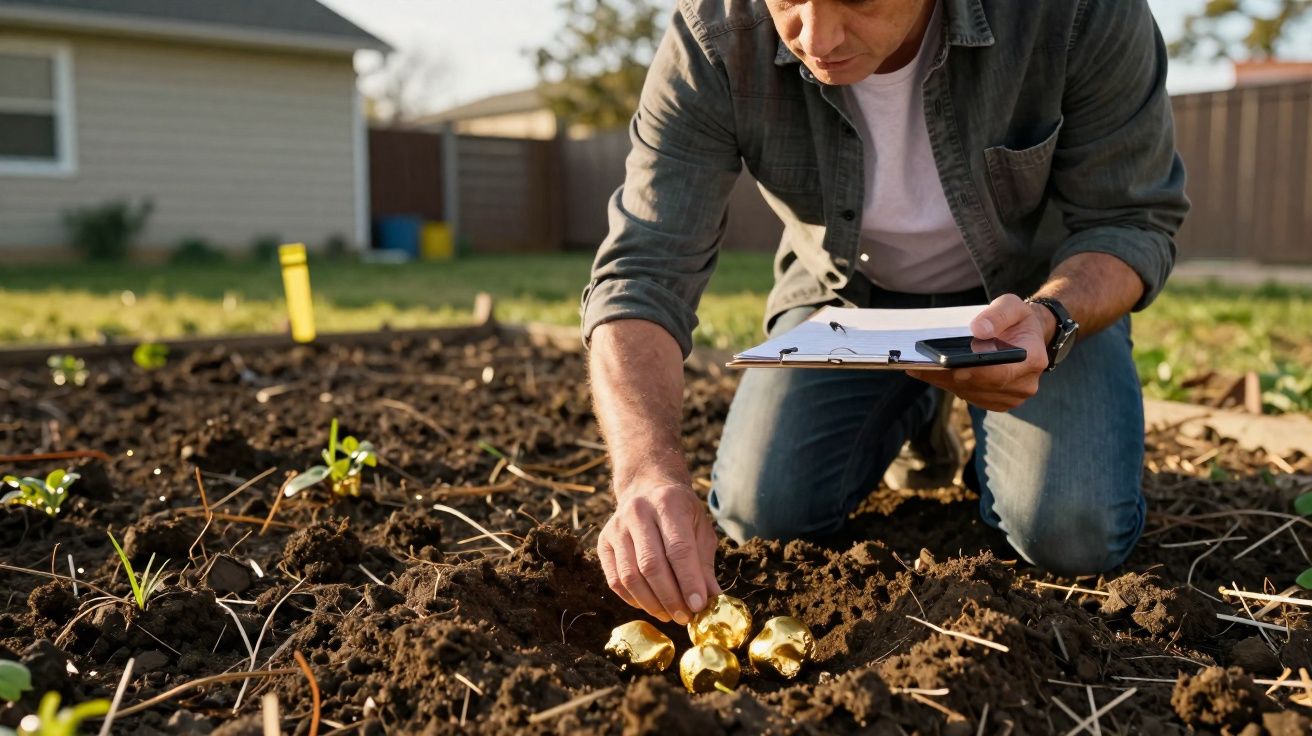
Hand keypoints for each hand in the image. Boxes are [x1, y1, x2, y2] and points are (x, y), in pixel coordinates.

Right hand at [598, 482, 720, 623]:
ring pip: (630, 576)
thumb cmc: (680, 512)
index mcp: (668, 503)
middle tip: (684, 617)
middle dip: (670, 597)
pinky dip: (633, 599)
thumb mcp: (700, 529)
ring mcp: (616, 527)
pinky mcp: (603, 542)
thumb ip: (704, 564)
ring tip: (669, 615)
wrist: (646, 488)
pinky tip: (650, 605)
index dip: (689, 581)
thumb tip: (712, 600)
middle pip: (651, 564)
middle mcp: (638, 512)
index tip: (699, 606)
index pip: (678, 548)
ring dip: (651, 603)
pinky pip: (615, 580)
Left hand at [906, 294, 1052, 411]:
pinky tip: (928, 371)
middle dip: (949, 374)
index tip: (947, 365)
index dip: (973, 371)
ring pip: (969, 392)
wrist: (1027, 336)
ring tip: (918, 366)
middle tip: (920, 364)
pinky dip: (947, 383)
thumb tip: (978, 330)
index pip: (1000, 372)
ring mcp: (1010, 397)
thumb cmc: (1017, 320)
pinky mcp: (995, 401)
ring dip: (943, 380)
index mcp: (1032, 360)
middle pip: (980, 384)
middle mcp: (1024, 384)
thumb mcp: (1011, 305)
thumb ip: (998, 314)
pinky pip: (967, 395)